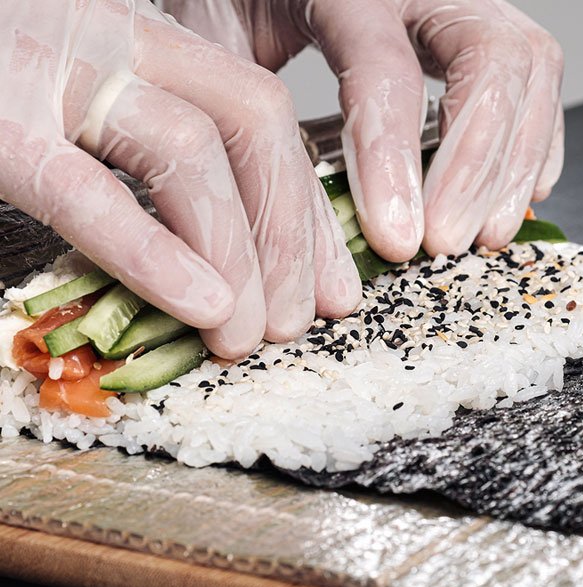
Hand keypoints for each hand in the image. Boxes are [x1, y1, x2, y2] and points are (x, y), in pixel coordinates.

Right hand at [0, 1, 360, 358]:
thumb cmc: (2, 110)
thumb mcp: (93, 131)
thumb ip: (161, 185)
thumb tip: (229, 274)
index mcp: (140, 46)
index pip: (262, 121)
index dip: (309, 211)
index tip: (335, 286)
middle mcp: (107, 40)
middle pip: (249, 126)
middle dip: (287, 237)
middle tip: (292, 325)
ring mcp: (42, 64)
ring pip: (188, 152)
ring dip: (236, 255)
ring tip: (246, 336)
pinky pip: (82, 190)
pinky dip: (148, 251)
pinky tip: (199, 303)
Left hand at [164, 0, 563, 256]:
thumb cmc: (235, 10)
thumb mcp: (222, 46)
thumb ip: (249, 114)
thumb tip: (280, 221)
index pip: (386, 72)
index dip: (396, 164)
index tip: (397, 241)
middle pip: (490, 59)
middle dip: (474, 166)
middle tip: (445, 241)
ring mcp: (455, 6)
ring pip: (527, 69)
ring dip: (511, 165)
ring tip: (482, 236)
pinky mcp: (474, 34)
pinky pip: (531, 78)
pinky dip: (529, 144)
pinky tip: (510, 194)